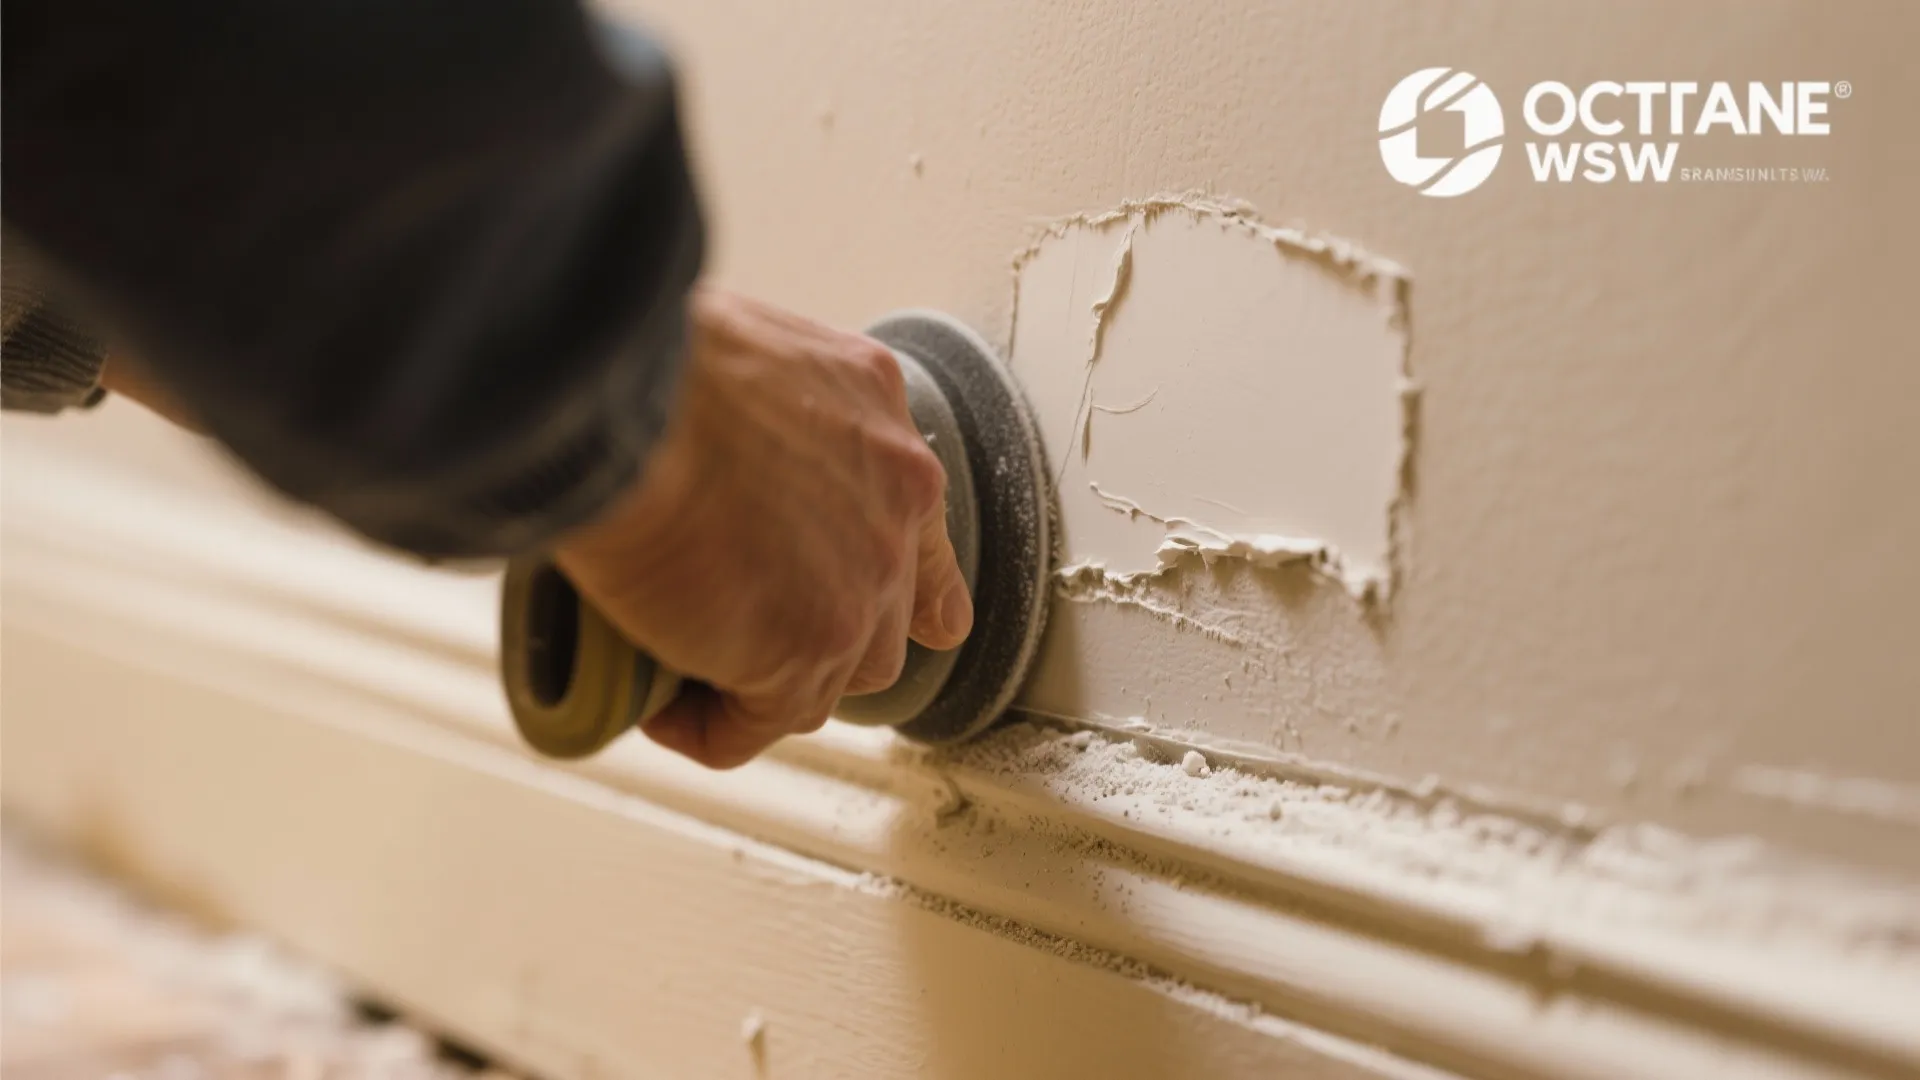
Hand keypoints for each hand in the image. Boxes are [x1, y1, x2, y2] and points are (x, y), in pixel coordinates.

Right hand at [554, 288, 973, 767]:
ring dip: (770, 679)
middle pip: (888, 609)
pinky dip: (708, 726)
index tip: (855, 592)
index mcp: (878, 416)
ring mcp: (863, 583)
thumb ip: (760, 406)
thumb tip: (709, 441)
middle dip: (827, 631)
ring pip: (837, 675)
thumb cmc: (648, 356)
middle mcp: (896, 499)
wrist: (622, 393)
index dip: (896, 572)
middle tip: (747, 632)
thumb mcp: (740, 348)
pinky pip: (759, 724)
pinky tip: (659, 708)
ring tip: (693, 665)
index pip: (919, 518)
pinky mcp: (807, 650)